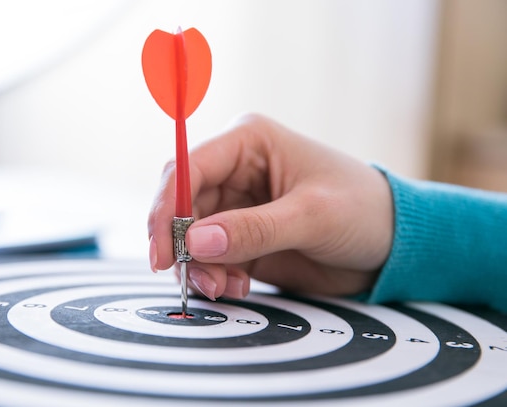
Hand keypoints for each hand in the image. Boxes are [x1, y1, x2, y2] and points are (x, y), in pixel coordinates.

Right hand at [147, 113, 392, 300]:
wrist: (393, 246)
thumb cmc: (363, 210)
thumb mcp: (312, 216)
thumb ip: (252, 229)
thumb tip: (194, 243)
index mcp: (249, 143)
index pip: (188, 167)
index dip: (166, 207)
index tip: (162, 250)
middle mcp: (236, 170)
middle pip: (180, 205)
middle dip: (181, 244)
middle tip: (195, 279)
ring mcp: (237, 206)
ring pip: (190, 236)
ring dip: (198, 266)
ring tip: (225, 288)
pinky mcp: (242, 238)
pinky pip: (209, 257)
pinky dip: (214, 275)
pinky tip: (237, 286)